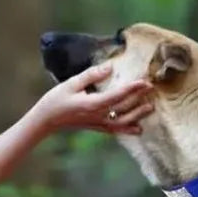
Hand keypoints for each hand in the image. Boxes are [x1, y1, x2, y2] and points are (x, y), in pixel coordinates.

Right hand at [38, 62, 153, 134]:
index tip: (145, 81)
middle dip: (139, 98)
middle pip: (123, 109)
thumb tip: (109, 67)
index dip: (132, 89)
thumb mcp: (71, 83)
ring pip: (122, 122)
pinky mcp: (95, 127)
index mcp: (92, 104)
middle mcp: (97, 116)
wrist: (45, 120)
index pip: (117, 96)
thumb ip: (91, 75)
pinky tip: (138, 128)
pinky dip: (127, 130)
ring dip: (137, 115)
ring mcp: (97, 124)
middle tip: (152, 88)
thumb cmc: (55, 100)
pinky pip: (115, 130)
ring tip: (150, 107)